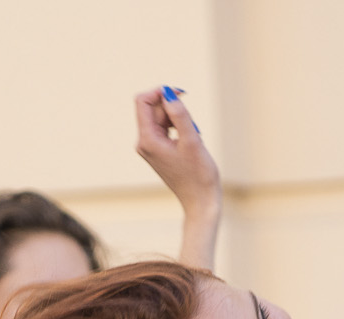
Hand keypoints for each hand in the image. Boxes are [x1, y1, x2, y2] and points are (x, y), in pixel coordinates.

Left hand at [134, 86, 219, 217]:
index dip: (160, 92)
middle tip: (192, 124)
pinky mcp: (159, 152)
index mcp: (147, 140)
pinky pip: (165, 129)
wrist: (201, 202)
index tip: (181, 95)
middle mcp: (144, 143)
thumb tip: (168, 92)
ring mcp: (150, 148)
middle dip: (173, 108)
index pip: (142, 101)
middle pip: (152, 109)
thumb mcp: (192, 140)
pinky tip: (190, 142)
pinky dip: (178, 128)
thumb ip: (180, 114)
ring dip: (178, 119)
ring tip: (193, 137)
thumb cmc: (199, 175)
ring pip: (160, 118)